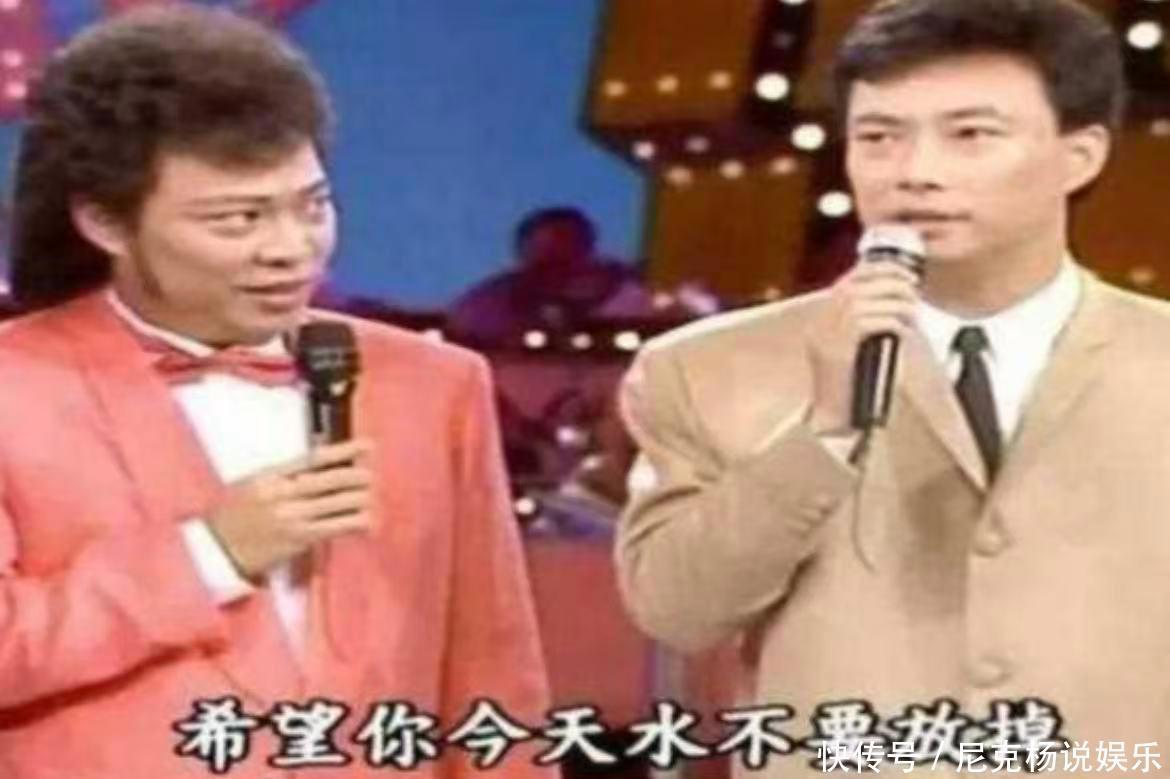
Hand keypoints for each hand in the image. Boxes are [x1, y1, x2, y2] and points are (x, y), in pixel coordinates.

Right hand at [206, 439, 373, 579]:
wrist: (214, 550)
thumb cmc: (232, 516)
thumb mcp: (252, 485)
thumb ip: (283, 475)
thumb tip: (318, 463)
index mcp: (272, 475)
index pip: (315, 458)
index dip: (344, 451)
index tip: (367, 446)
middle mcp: (284, 493)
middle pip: (331, 480)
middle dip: (357, 477)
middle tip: (373, 475)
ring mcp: (292, 517)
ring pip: (337, 504)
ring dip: (360, 500)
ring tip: (373, 498)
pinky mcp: (298, 540)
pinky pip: (333, 528)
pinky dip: (354, 523)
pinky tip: (367, 522)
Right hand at [806, 261, 918, 433]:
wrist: (836, 422)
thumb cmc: (855, 390)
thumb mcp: (860, 350)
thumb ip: (870, 324)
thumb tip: (900, 299)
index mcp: (823, 321)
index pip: (848, 279)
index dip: (878, 269)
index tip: (904, 271)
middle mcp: (820, 324)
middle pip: (856, 285)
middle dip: (890, 281)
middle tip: (913, 288)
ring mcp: (825, 337)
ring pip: (865, 301)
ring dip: (895, 302)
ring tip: (913, 311)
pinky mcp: (838, 350)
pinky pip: (869, 322)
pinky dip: (892, 321)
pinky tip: (905, 329)